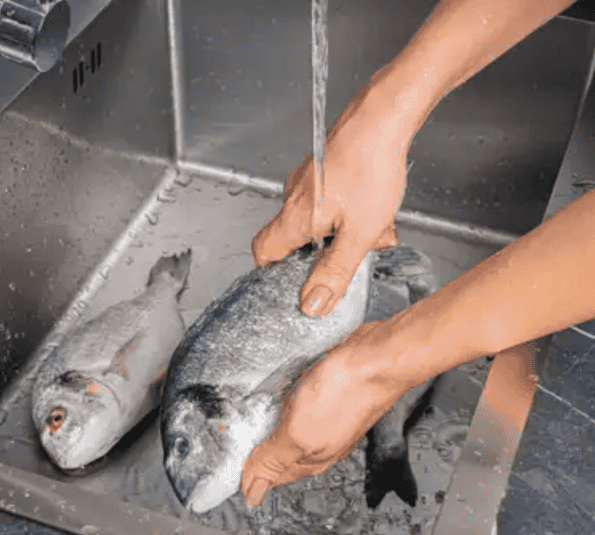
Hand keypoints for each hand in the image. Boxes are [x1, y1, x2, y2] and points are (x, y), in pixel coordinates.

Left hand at [240, 320, 413, 506]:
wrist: (375, 357)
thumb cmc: (346, 393)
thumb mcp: (298, 434)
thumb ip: (273, 460)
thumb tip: (254, 493)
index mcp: (312, 458)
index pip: (272, 476)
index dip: (249, 474)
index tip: (227, 471)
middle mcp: (321, 441)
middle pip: (280, 455)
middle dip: (257, 453)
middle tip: (233, 448)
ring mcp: (327, 417)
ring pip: (290, 429)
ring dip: (268, 427)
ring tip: (249, 423)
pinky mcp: (329, 392)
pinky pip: (299, 405)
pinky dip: (283, 405)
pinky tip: (276, 396)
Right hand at [252, 85, 408, 317]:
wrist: (383, 117)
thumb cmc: (371, 165)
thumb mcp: (360, 232)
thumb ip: (335, 272)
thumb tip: (312, 305)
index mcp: (295, 217)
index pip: (264, 253)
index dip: (272, 273)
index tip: (291, 284)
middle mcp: (294, 198)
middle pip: (294, 240)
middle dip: (324, 253)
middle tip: (350, 255)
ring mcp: (308, 181)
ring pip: (318, 221)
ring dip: (344, 232)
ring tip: (374, 229)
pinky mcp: (324, 170)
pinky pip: (330, 202)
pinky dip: (350, 212)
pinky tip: (376, 210)